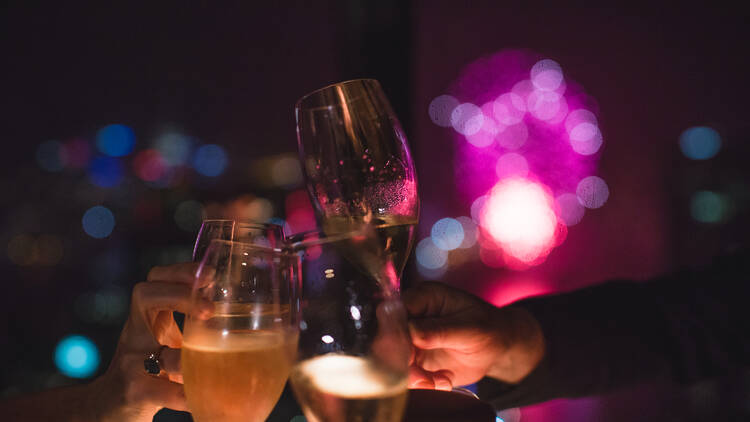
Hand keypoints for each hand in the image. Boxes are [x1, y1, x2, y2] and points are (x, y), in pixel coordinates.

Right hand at [87, 263, 212, 421]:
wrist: (107, 408)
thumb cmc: (147, 371)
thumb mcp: (167, 342)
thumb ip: (194, 330)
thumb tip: (243, 319)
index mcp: (148, 318)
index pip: (157, 280)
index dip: (180, 272)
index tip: (209, 273)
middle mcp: (136, 334)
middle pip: (143, 295)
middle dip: (178, 294)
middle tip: (209, 309)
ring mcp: (131, 363)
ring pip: (155, 351)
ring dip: (185, 357)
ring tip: (213, 358)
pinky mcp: (133, 393)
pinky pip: (159, 390)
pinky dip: (182, 394)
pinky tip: (198, 398)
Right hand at [404, 282, 544, 390]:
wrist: (499, 348)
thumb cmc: (489, 328)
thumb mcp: (470, 328)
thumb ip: (439, 330)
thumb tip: (410, 332)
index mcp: (424, 297)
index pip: (394, 310)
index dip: (393, 332)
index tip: (406, 353)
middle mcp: (412, 316)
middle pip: (388, 337)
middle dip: (402, 361)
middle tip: (423, 377)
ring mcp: (411, 338)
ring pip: (393, 359)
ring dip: (413, 376)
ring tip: (439, 382)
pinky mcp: (415, 359)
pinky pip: (406, 374)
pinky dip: (422, 383)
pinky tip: (444, 381)